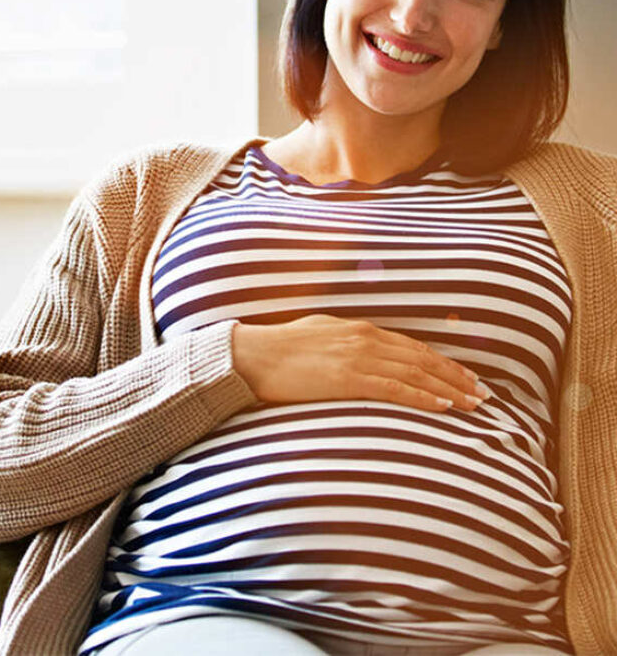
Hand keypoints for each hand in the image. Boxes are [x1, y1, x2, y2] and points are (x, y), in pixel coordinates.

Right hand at [232, 314, 490, 412]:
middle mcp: (366, 338)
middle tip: (483, 393)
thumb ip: (346, 343)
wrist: (252, 355)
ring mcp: (358, 357)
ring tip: (473, 403)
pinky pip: (394, 388)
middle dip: (456, 376)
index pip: (412, 346)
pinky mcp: (347, 378)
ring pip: (416, 373)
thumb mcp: (320, 335)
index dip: (443, 362)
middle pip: (422, 358)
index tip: (465, 375)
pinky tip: (443, 407)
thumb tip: (361, 354)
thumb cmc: (281, 349)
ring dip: (449, 389)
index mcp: (360, 329)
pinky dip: (422, 397)